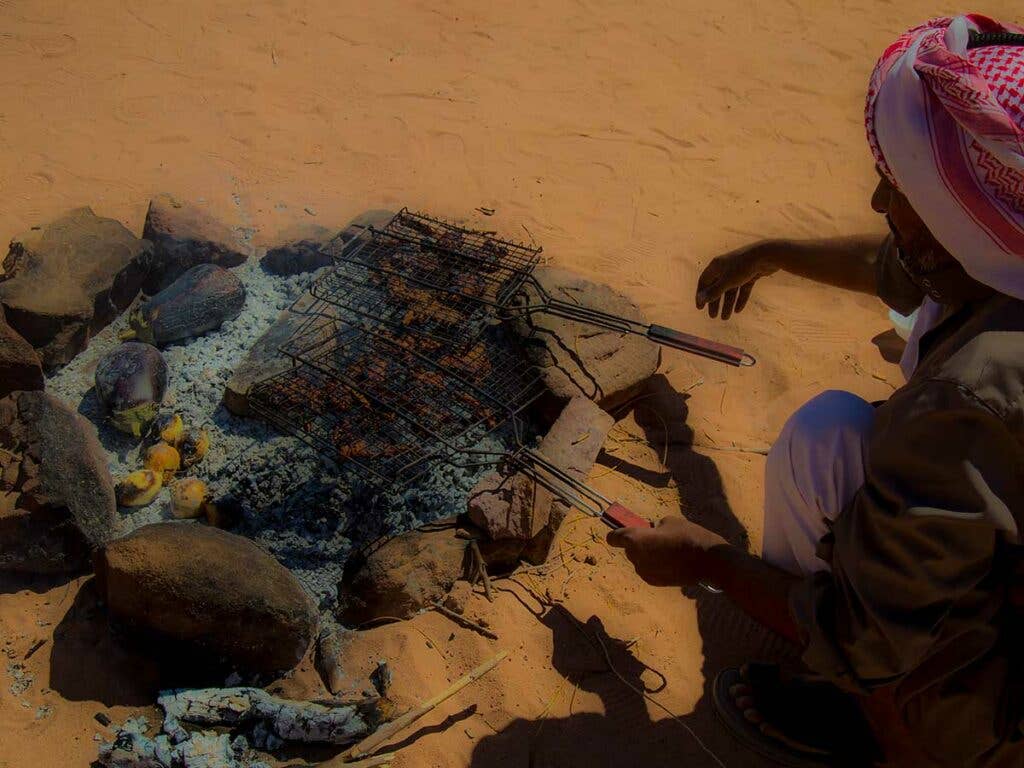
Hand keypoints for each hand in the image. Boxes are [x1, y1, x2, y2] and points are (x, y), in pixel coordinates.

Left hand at [606, 516, 726, 586]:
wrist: (708, 561)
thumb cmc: (688, 535)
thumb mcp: (670, 521)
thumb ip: (655, 527)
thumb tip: (653, 532)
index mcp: (635, 539)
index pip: (614, 538)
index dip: (617, 535)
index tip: (623, 532)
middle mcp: (635, 557)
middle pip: (629, 549)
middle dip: (639, 543)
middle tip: (657, 538)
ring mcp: (644, 572)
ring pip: (640, 560)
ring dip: (647, 555)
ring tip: (667, 550)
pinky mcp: (654, 582)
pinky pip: (649, 570)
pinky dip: (655, 566)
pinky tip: (671, 562)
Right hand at [695, 242, 777, 319]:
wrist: (767, 255)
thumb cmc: (743, 267)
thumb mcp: (727, 281)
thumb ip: (713, 291)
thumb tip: (700, 299)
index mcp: (716, 266)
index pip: (704, 281)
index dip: (701, 295)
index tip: (700, 308)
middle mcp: (725, 267)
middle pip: (717, 287)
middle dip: (715, 302)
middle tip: (713, 316)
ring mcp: (738, 270)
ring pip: (730, 290)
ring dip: (727, 304)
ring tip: (726, 318)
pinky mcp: (749, 273)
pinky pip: (742, 288)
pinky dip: (740, 298)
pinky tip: (738, 310)